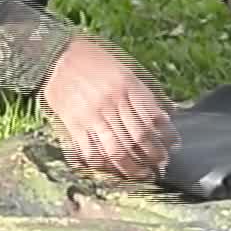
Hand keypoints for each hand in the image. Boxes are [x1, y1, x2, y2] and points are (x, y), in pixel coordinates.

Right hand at [38, 36, 178, 181]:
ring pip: (116, 151)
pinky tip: (113, 170)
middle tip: (160, 168)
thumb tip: (168, 113)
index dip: (165, 137)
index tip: (172, 148)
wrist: (58, 55)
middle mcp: (112, 103)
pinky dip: (103, 166)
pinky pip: (90, 152)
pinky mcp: (73, 125)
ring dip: (131, 168)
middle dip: (152, 157)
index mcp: (128, 87)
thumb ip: (145, 93)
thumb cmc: (95, 60)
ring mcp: (92, 116)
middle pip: (137, 139)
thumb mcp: (127, 68)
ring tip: (142, 175)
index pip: (152, 119)